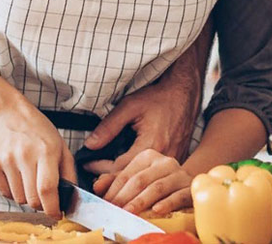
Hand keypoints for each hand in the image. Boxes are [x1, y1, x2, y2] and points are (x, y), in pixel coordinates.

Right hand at [0, 103, 75, 217]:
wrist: (9, 114)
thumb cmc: (39, 132)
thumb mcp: (61, 147)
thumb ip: (68, 174)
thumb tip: (70, 201)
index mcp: (45, 151)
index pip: (47, 189)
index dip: (52, 208)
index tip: (57, 214)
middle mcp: (24, 155)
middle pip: (32, 199)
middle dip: (41, 204)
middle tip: (44, 195)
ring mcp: (6, 159)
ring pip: (18, 199)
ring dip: (26, 197)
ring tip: (29, 179)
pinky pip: (5, 193)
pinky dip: (13, 191)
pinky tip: (17, 175)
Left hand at [83, 71, 199, 180]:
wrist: (184, 93)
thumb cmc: (158, 97)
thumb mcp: (130, 106)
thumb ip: (109, 126)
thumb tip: (91, 144)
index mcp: (151, 146)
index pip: (120, 168)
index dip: (100, 169)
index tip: (87, 164)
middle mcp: (164, 158)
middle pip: (133, 179)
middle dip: (111, 179)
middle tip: (94, 176)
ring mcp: (174, 161)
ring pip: (146, 179)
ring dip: (127, 179)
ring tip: (107, 177)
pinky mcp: (178, 159)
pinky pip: (157, 173)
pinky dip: (142, 174)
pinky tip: (129, 172)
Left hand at [98, 149, 192, 214]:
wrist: (192, 176)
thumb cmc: (160, 176)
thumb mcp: (138, 171)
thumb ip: (116, 178)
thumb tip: (97, 187)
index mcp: (148, 155)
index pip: (127, 174)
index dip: (113, 189)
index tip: (104, 202)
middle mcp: (164, 162)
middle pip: (140, 180)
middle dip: (124, 197)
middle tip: (114, 210)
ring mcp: (178, 174)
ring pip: (157, 188)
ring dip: (141, 202)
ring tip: (129, 211)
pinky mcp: (190, 187)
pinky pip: (178, 196)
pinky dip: (166, 203)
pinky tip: (156, 210)